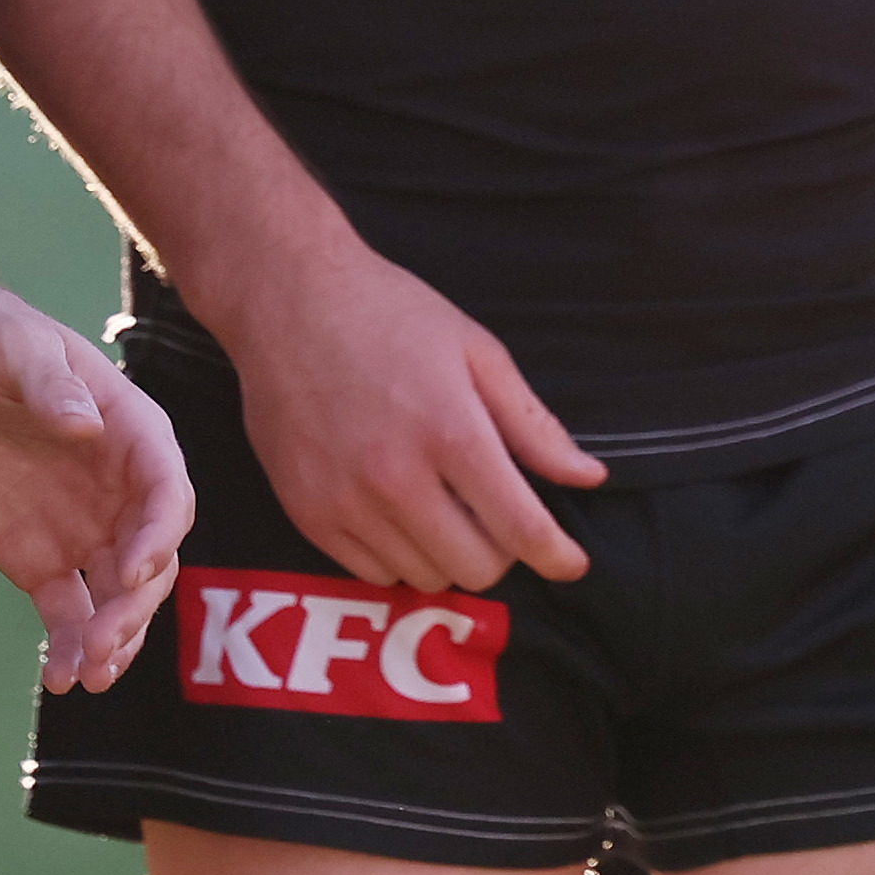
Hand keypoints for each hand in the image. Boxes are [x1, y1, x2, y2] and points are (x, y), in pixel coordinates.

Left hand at [0, 267, 191, 692]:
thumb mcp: (9, 345)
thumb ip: (48, 382)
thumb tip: (86, 424)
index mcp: (128, 430)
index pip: (167, 491)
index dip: (159, 536)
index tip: (128, 574)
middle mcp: (118, 488)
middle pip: (151, 559)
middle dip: (135, 607)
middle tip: (99, 643)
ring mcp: (83, 529)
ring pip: (120, 599)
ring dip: (115, 640)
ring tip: (87, 676)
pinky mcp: (42, 560)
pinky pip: (70, 614)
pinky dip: (72, 648)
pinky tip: (62, 679)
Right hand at [215, 231, 604, 593]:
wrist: (286, 297)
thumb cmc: (389, 314)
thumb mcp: (474, 350)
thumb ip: (532, 424)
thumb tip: (588, 478)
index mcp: (450, 430)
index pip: (521, 528)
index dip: (558, 556)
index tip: (571, 562)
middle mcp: (396, 477)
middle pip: (478, 568)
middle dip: (501, 549)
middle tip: (492, 511)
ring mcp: (346, 500)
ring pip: (426, 577)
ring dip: (446, 552)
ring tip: (438, 501)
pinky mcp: (307, 513)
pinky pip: (372, 573)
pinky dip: (397, 553)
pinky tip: (394, 508)